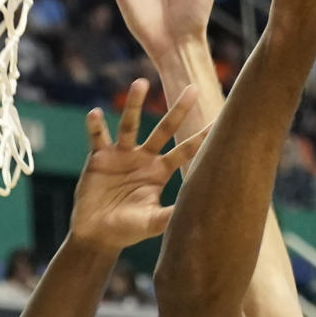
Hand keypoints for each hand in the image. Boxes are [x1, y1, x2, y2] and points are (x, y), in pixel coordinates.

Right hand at [69, 81, 206, 252]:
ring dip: (134, 104)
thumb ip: (170, 216)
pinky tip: (95, 114)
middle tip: (192, 88)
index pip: (186, 150)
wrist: (97, 234)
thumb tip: (197, 215)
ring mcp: (121, 155)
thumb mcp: (152, 223)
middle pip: (164, 129)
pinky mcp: (98, 158)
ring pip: (129, 125)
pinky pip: (97, 137)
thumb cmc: (128, 229)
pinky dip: (95, 125)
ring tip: (141, 83)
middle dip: (178, 110)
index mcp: (160, 171)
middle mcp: (143, 158)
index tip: (220, 121)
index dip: (202, 137)